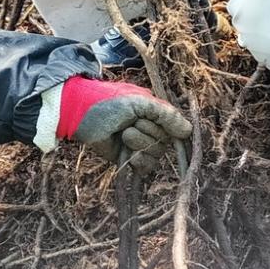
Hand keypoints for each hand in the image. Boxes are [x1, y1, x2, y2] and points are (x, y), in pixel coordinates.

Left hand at [53, 75, 191, 169]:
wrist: (81, 114)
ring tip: (124, 134)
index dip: (168, 126)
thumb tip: (188, 131)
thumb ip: (165, 115)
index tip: (153, 120)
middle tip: (130, 123)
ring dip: (141, 144)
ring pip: (156, 154)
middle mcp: (150, 129)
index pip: (175, 126)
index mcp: (154, 113)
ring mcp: (139, 144)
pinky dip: (140, 162)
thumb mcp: (140, 102)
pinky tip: (131, 155)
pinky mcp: (128, 158)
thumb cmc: (109, 101)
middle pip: (166, 141)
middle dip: (149, 132)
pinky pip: (146, 167)